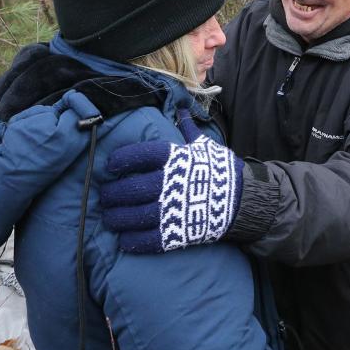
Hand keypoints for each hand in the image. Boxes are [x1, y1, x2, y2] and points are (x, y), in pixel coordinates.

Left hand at [100, 134, 243, 252]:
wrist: (245, 201)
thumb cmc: (222, 170)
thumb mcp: (205, 146)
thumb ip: (188, 129)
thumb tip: (182, 108)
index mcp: (176, 158)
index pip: (141, 155)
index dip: (122, 159)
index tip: (112, 165)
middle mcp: (171, 182)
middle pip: (131, 187)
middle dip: (112, 193)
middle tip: (105, 196)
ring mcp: (174, 209)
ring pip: (134, 215)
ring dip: (117, 218)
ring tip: (110, 217)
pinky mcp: (177, 233)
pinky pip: (148, 240)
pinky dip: (132, 241)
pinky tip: (124, 239)